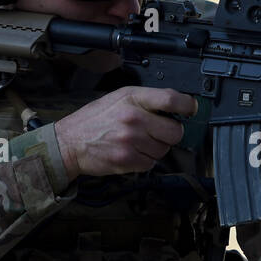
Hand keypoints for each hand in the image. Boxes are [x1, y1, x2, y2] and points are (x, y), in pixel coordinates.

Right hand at [54, 86, 197, 177]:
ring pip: (164, 149)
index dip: (188, 105)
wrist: (69, 143)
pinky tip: (131, 153)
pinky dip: (145, 161)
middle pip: (175, 131)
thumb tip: (176, 107)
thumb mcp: (117, 98)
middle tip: (158, 132)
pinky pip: (151, 163)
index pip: (171, 99)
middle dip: (170, 133)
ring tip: (138, 142)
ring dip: (156, 148)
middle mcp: (133, 118)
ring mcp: (131, 140)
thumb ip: (145, 101)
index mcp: (131, 98)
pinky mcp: (128, 160)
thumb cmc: (95, 120)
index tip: (192, 110)